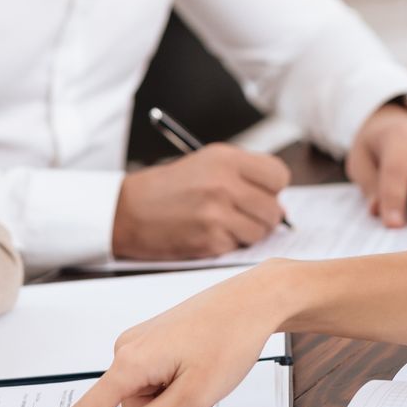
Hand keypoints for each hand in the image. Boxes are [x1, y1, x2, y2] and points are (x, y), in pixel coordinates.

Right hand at [9, 264, 287, 406]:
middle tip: (202, 398)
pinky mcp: (151, 342)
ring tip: (206, 379)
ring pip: (146, 400)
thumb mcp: (193, 396)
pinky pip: (154, 383)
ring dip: (175, 404)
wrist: (252, 299)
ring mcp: (137, 344)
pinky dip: (176, 389)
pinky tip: (201, 370)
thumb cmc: (227, 342)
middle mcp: (124, 351)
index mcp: (128, 364)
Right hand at [113, 144, 291, 259]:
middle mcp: (225, 184)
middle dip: (262, 216)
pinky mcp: (209, 241)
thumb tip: (281, 204)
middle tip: (241, 214)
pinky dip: (226, 244)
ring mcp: (218, 214)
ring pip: (260, 232)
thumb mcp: (205, 163)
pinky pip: (237, 247)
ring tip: (220, 223)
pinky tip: (204, 233)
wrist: (126, 211)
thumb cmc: (166, 188)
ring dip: (246, 233)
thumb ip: (243, 176)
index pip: (279, 176)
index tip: (261, 193)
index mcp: (226, 158)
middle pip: (274, 209)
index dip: (272, 188)